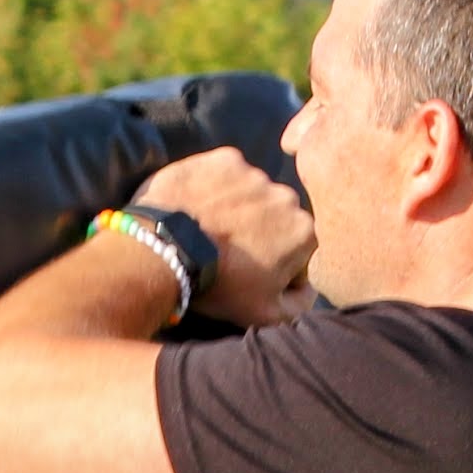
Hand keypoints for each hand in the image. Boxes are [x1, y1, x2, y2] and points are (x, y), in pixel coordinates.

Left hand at [134, 149, 314, 328]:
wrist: (167, 253)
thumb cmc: (219, 286)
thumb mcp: (266, 313)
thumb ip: (300, 302)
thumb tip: (306, 286)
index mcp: (305, 232)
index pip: (298, 248)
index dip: (277, 262)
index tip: (251, 270)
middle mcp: (288, 197)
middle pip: (276, 216)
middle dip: (260, 230)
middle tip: (229, 249)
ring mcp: (256, 175)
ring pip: (251, 193)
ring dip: (237, 207)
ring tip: (209, 228)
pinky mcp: (226, 159)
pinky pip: (226, 173)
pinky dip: (215, 186)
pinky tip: (198, 207)